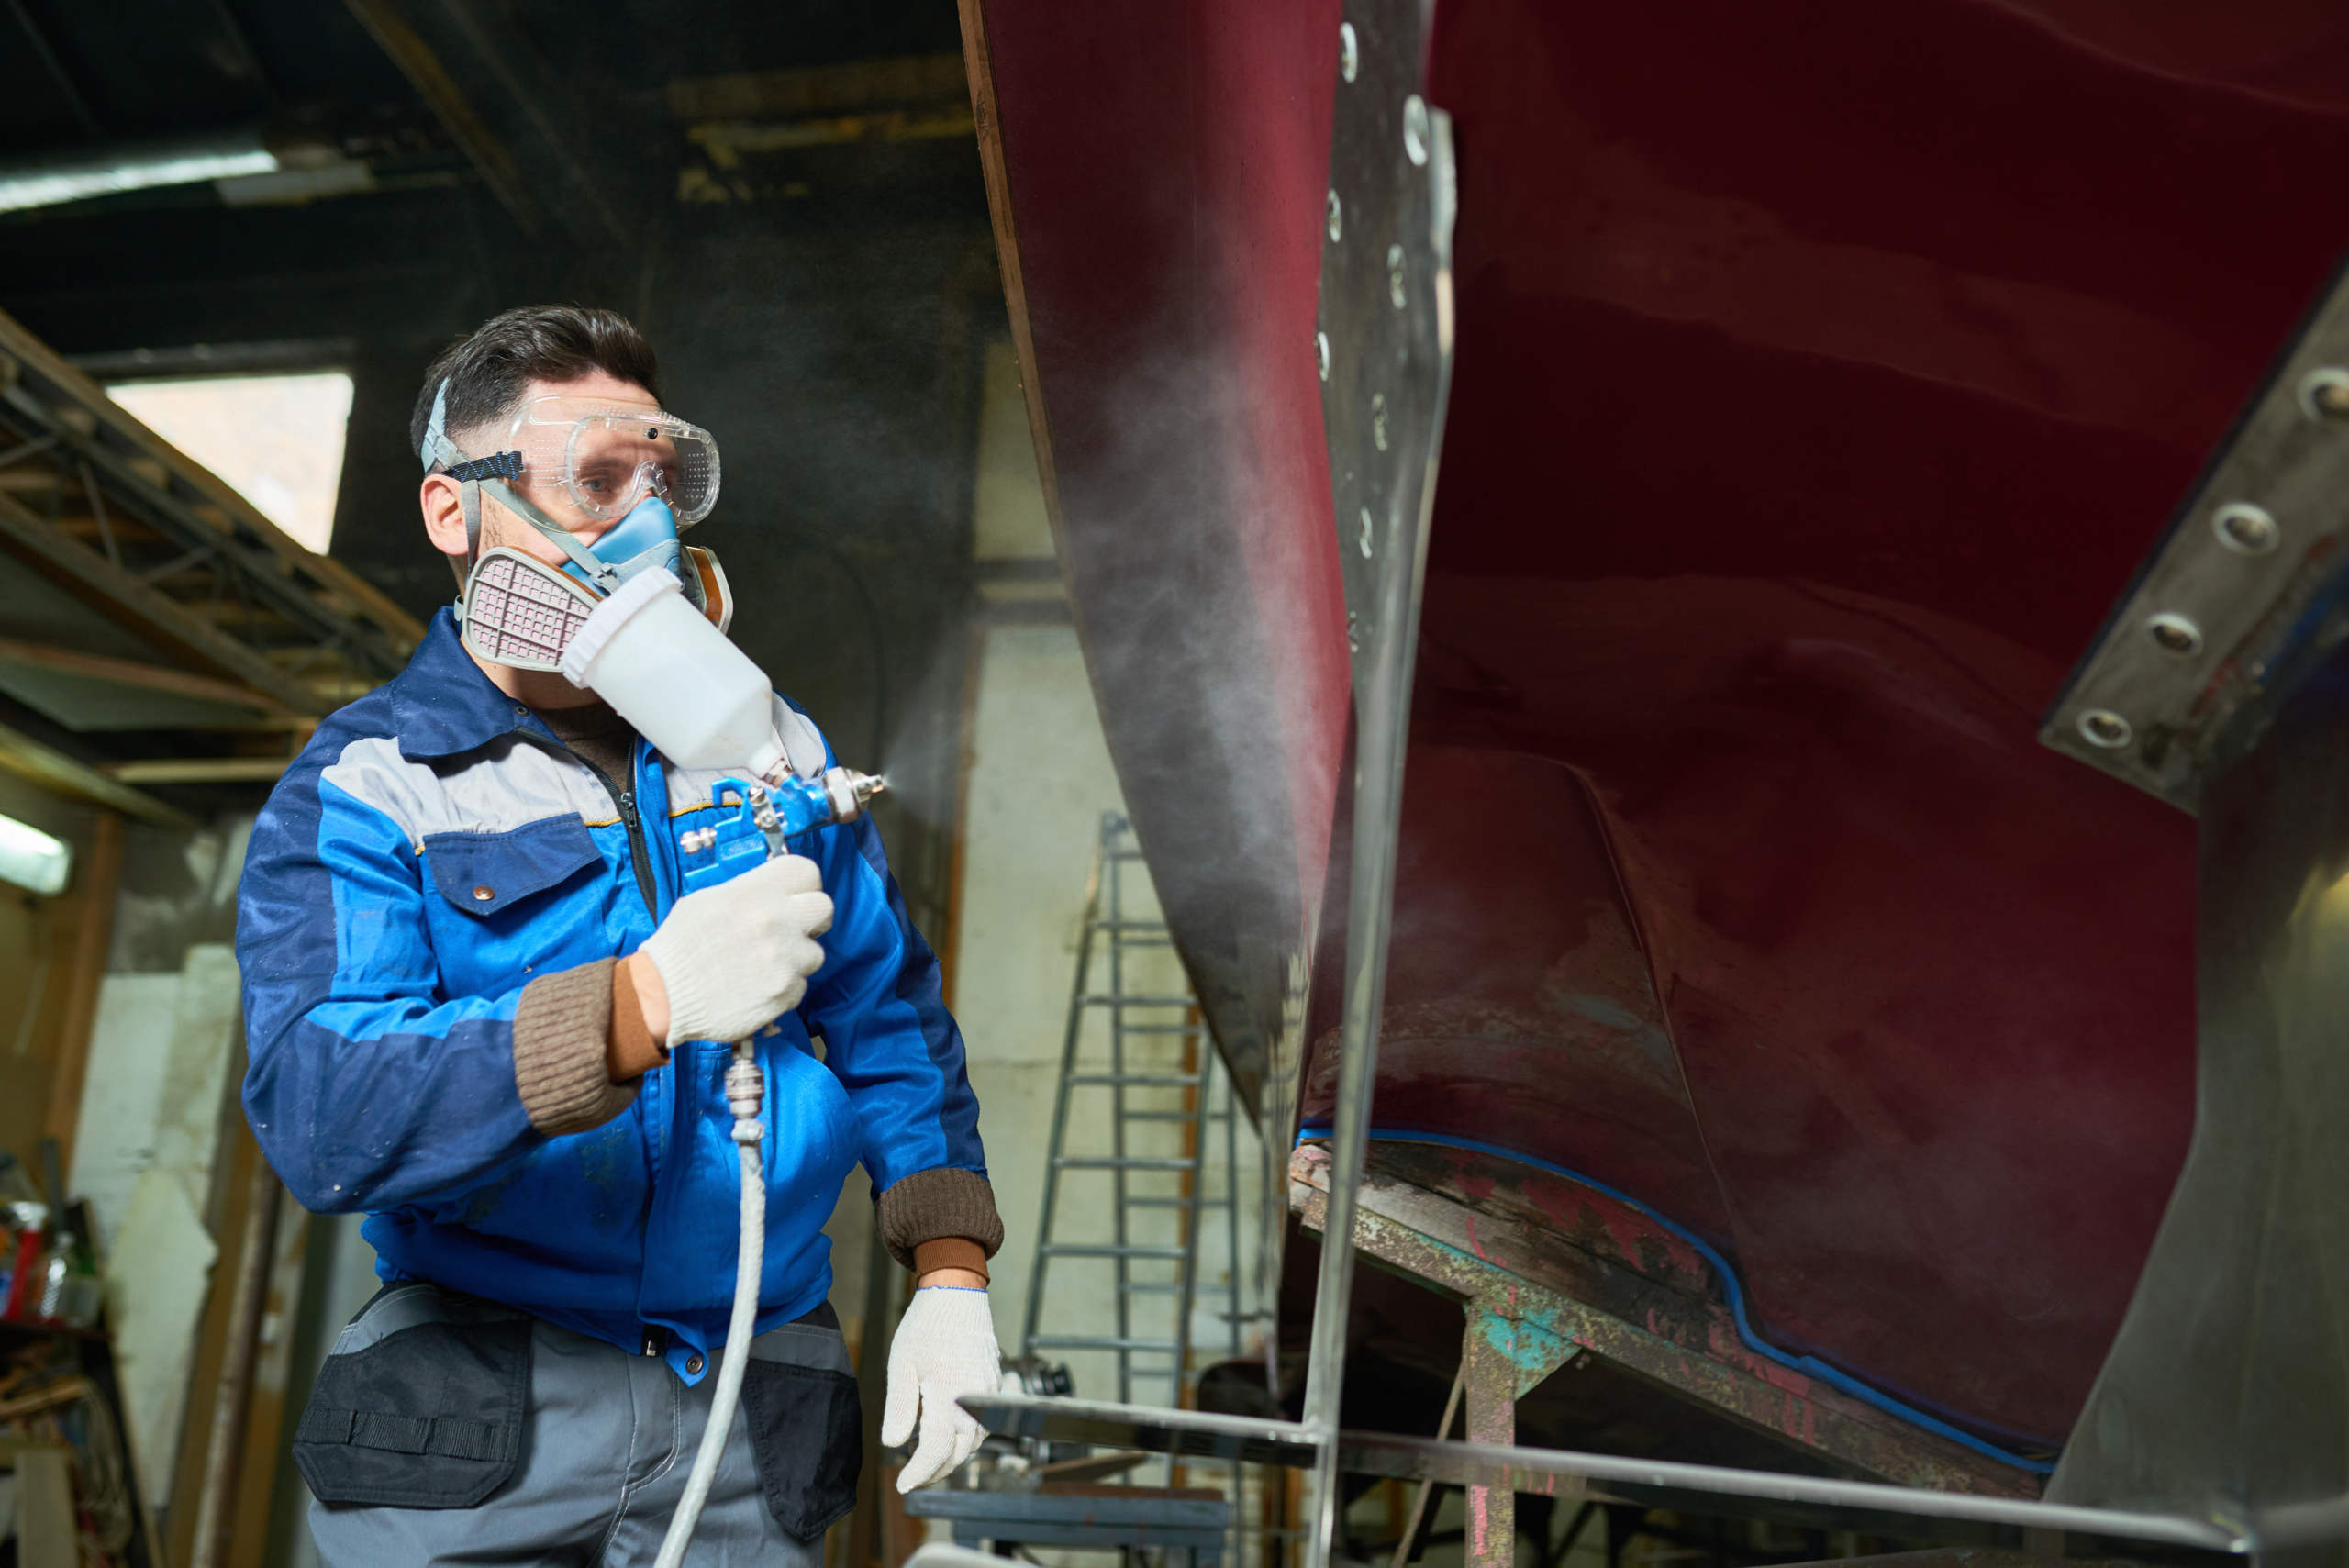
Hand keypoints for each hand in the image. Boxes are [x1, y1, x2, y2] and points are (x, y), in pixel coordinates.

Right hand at [636, 854, 832, 1045]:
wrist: (664, 994)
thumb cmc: (679, 948)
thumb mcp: (706, 901)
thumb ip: (745, 892)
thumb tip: (768, 891)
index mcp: (756, 892)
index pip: (806, 871)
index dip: (804, 884)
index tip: (796, 895)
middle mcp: (777, 920)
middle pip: (824, 908)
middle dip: (811, 920)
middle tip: (791, 930)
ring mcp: (785, 958)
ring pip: (815, 953)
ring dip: (795, 959)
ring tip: (763, 965)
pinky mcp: (786, 991)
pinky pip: (801, 985)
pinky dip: (783, 988)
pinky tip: (757, 986)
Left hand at [881, 1286, 999, 1490]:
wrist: (957, 1293)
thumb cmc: (926, 1326)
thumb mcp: (901, 1365)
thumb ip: (899, 1408)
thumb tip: (894, 1445)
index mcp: (949, 1396)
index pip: (935, 1451)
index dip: (919, 1473)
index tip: (902, 1484)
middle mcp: (975, 1399)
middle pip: (959, 1453)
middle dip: (936, 1471)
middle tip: (913, 1477)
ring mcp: (989, 1393)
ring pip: (975, 1442)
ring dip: (953, 1456)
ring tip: (928, 1459)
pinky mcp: (994, 1385)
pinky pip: (984, 1424)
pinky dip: (966, 1438)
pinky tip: (949, 1434)